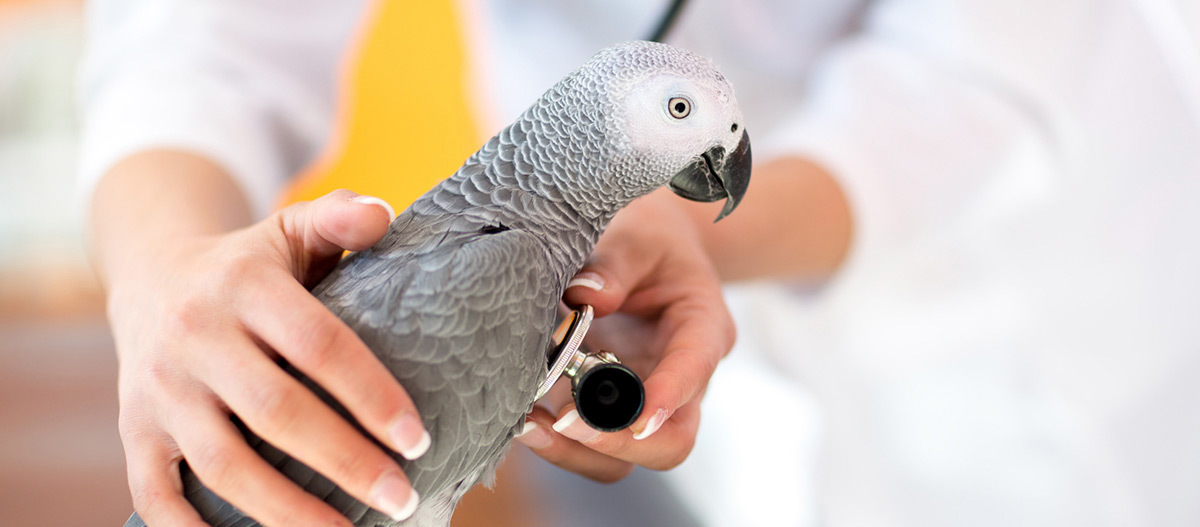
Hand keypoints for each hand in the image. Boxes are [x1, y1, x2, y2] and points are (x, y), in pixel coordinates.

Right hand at [107, 190, 427, 525]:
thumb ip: (337, 218)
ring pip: (224, 464)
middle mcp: (196, 338)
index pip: (318, 346)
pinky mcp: (135, 432)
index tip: (416, 439)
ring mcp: (161, 391)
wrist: (149, 278)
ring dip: (288, 511)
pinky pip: (157, 495)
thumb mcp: (289, 230)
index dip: (370, 395)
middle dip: (345, 462)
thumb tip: (382, 215)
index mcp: (244, 286)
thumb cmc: (248, 266)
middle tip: (401, 497)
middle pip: (277, 412)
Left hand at [514, 189, 735, 481]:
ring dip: (578, 451)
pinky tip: (521, 419)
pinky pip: (589, 444)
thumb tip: (584, 297)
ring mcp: (642, 400)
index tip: (636, 415)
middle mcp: (680, 377)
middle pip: (671, 440)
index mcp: (702, 328)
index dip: (669, 396)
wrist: (645, 245)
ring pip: (626, 457)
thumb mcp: (638, 234)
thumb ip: (615, 261)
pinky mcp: (605, 407)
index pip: (695, 369)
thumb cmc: (648, 237)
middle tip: (565, 421)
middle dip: (619, 441)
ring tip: (528, 426)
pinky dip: (557, 441)